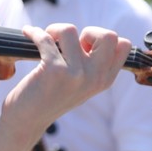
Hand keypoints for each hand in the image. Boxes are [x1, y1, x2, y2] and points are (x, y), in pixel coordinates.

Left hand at [2, 23, 128, 134]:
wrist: (28, 120)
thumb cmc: (51, 98)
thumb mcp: (81, 84)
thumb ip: (92, 65)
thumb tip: (90, 34)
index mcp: (105, 80)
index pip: (123, 46)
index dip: (102, 39)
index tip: (84, 48)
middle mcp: (95, 78)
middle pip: (108, 35)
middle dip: (88, 31)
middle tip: (71, 46)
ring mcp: (76, 74)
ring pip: (70, 30)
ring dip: (55, 30)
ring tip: (48, 40)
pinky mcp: (54, 70)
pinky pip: (45, 37)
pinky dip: (33, 32)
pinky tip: (29, 33)